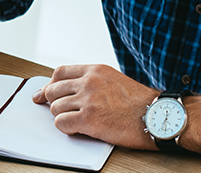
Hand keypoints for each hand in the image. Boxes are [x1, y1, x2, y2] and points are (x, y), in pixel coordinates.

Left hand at [32, 64, 158, 148]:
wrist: (158, 116)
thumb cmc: (140, 103)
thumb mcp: (114, 81)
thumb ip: (92, 82)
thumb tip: (69, 90)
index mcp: (95, 70)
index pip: (60, 72)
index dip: (50, 85)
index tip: (43, 94)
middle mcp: (89, 81)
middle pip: (53, 90)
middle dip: (53, 103)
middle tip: (60, 112)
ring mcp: (88, 99)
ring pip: (55, 108)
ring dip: (62, 117)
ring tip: (77, 122)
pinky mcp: (89, 118)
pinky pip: (61, 123)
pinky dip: (66, 128)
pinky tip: (78, 129)